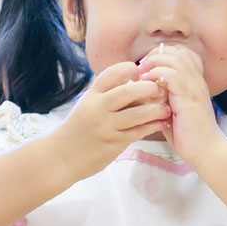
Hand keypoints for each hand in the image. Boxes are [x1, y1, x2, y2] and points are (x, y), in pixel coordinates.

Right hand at [46, 61, 168, 180]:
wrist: (61, 156)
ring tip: (166, 109)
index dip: (129, 69)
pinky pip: (138, 132)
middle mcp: (97, 108)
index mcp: (91, 95)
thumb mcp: (87, 105)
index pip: (111, 73)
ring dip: (156, 110)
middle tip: (160, 90)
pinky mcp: (112, 144)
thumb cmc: (78, 129)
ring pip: (137, 114)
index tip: (140, 73)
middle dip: (149, 88)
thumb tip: (136, 82)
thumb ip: (107, 95)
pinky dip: (152, 126)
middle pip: (128, 91)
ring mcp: (105, 127)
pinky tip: (160, 124)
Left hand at [137, 43, 225, 164]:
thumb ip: (164, 96)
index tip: (148, 66)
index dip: (164, 54)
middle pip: (179, 51)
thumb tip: (144, 87)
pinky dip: (157, 74)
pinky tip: (147, 83)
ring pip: (175, 59)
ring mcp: (195, 88)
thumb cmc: (188, 135)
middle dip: (156, 55)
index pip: (183, 53)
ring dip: (155, 63)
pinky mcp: (189, 98)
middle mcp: (197, 81)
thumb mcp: (173, 110)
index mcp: (195, 82)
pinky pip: (172, 75)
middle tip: (142, 67)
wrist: (206, 151)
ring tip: (142, 73)